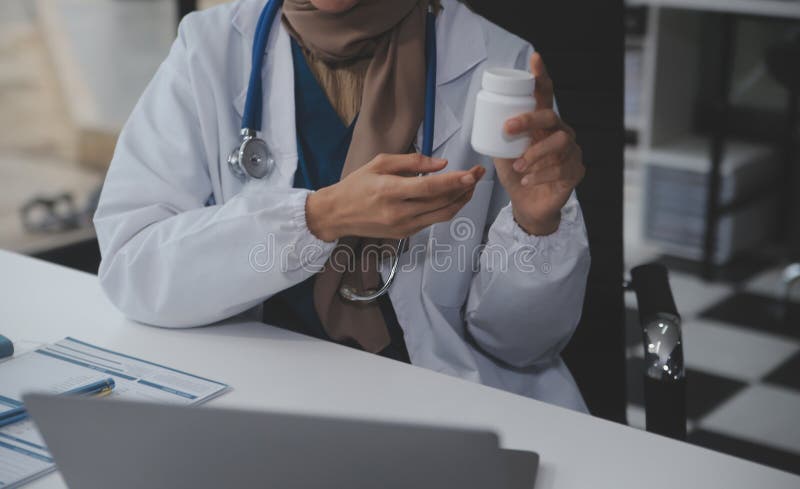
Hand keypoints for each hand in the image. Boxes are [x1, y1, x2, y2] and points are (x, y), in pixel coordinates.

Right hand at [306, 153, 485, 240]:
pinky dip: (447, 208)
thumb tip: (441, 164)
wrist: (337, 214)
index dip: (454, 181)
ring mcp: (404, 226)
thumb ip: (412, 162)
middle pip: (441, 202)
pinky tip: (453, 196)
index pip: (430, 188)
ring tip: (471, 185)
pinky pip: (433, 220)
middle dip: (464, 188)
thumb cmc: (356, 185)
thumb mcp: (379, 163)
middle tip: (478, 173)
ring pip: (442, 215)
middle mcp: (399, 212)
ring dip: (461, 200)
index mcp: (390, 191)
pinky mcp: (406, 234)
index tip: (472, 173)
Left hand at [493, 53, 584, 235]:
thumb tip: (483, 119)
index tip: (534, 59)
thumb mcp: (503, 154)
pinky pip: (561, 169)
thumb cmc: (517, 175)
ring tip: (518, 166)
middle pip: (552, 117)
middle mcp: (561, 133)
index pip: (545, 96)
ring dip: (534, 154)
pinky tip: (528, 179)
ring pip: (559, 144)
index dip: (541, 77)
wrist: (528, 206)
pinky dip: (541, 174)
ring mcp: (571, 152)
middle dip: (529, 120)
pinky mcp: (575, 172)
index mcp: (544, 124)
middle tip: (508, 129)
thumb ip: (499, 137)